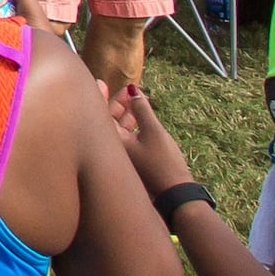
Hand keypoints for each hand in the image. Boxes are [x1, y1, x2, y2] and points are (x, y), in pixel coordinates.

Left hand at [106, 84, 197, 200]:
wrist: (175, 193)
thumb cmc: (163, 163)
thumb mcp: (153, 131)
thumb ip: (141, 109)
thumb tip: (132, 90)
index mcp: (113, 142)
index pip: (99, 114)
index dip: (99, 96)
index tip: (101, 82)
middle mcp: (113, 149)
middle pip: (109, 120)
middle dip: (119, 103)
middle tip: (129, 90)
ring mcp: (123, 155)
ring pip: (119, 128)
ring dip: (128, 112)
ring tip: (139, 99)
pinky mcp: (133, 160)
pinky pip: (127, 136)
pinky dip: (133, 124)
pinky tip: (142, 115)